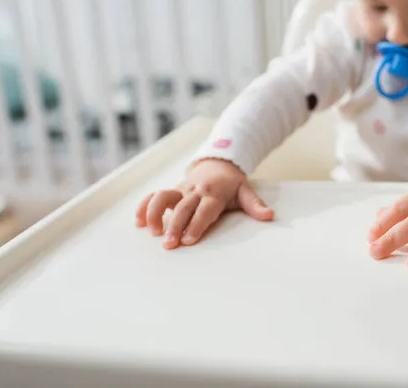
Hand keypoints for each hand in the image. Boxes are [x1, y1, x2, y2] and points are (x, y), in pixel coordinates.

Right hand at [136, 159, 273, 248]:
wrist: (218, 162)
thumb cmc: (232, 183)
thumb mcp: (246, 191)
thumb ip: (255, 205)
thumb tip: (269, 216)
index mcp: (214, 193)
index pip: (204, 210)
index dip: (196, 224)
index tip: (189, 239)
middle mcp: (195, 191)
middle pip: (182, 208)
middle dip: (174, 226)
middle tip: (169, 245)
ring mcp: (181, 190)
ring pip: (163, 197)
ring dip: (155, 214)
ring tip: (152, 232)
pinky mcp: (172, 191)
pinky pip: (154, 196)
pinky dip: (144, 207)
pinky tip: (138, 222)